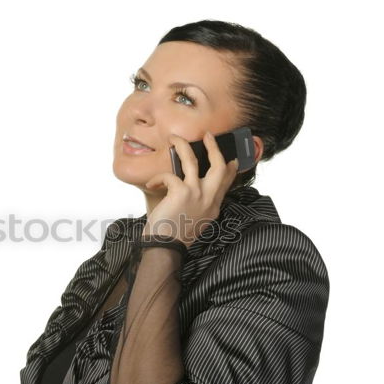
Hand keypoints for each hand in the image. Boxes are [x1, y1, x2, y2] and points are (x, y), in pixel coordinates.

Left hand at [143, 131, 238, 247]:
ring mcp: (196, 194)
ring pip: (193, 161)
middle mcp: (208, 198)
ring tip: (174, 139)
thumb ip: (199, 206)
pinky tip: (152, 184)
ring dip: (183, 147)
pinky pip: (169, 176)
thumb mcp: (195, 222)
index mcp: (213, 206)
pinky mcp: (181, 192)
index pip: (226, 183)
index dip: (231, 169)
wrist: (166, 247)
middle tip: (208, 136)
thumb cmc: (174, 236)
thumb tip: (193, 191)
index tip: (232, 160)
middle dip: (214, 148)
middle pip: (219, 167)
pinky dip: (157, 179)